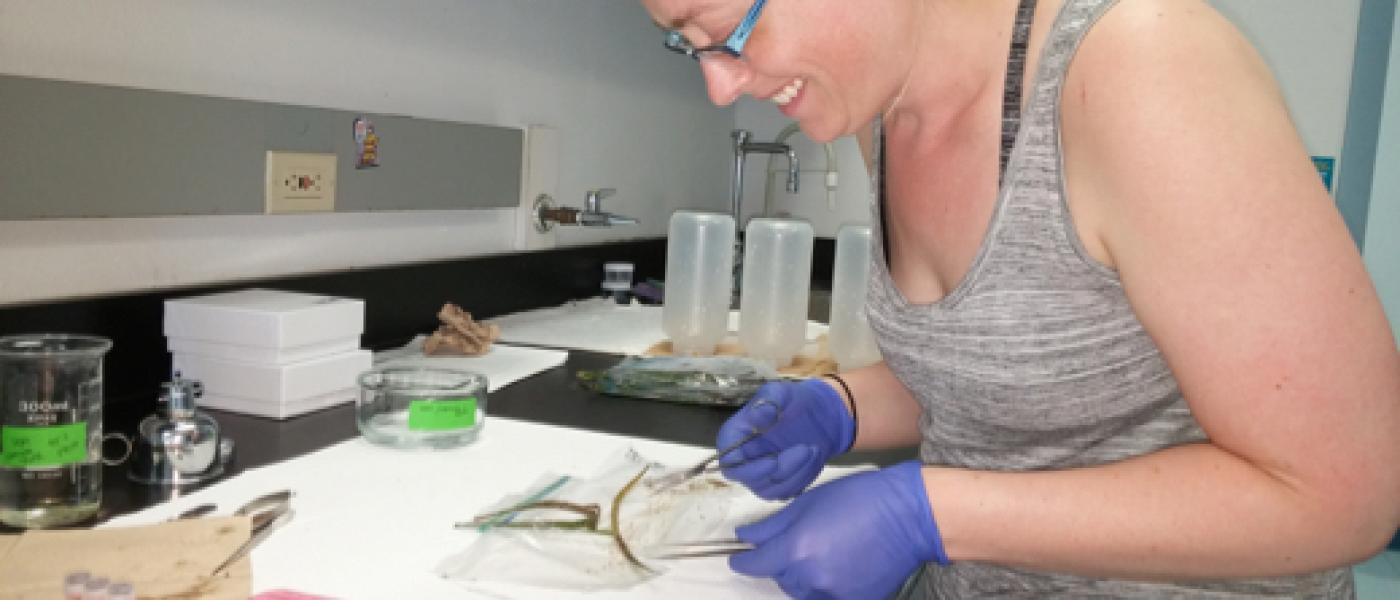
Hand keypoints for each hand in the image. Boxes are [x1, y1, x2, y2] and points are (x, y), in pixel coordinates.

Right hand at [717, 379, 854, 498]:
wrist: (818, 413)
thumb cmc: (793, 400)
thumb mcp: (780, 392)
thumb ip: (767, 402)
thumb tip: (757, 418)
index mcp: (733, 438)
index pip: (729, 464)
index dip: (748, 469)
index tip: (774, 461)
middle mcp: (743, 461)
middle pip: (753, 480)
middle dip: (783, 468)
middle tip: (807, 449)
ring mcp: (761, 476)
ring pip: (773, 491)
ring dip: (797, 473)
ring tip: (814, 449)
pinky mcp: (780, 485)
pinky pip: (789, 492)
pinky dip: (804, 477)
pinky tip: (814, 457)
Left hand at [729, 462, 948, 599]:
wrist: (909, 515)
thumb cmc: (860, 499)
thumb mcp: (809, 503)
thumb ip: (774, 525)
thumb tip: (746, 537)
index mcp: (798, 548)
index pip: (757, 564)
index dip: (744, 562)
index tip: (738, 560)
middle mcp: (813, 576)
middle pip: (781, 579)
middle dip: (781, 564)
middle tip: (796, 543)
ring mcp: (835, 592)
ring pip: (803, 592)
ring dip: (802, 578)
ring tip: (820, 554)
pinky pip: (828, 598)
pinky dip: (826, 586)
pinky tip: (839, 566)